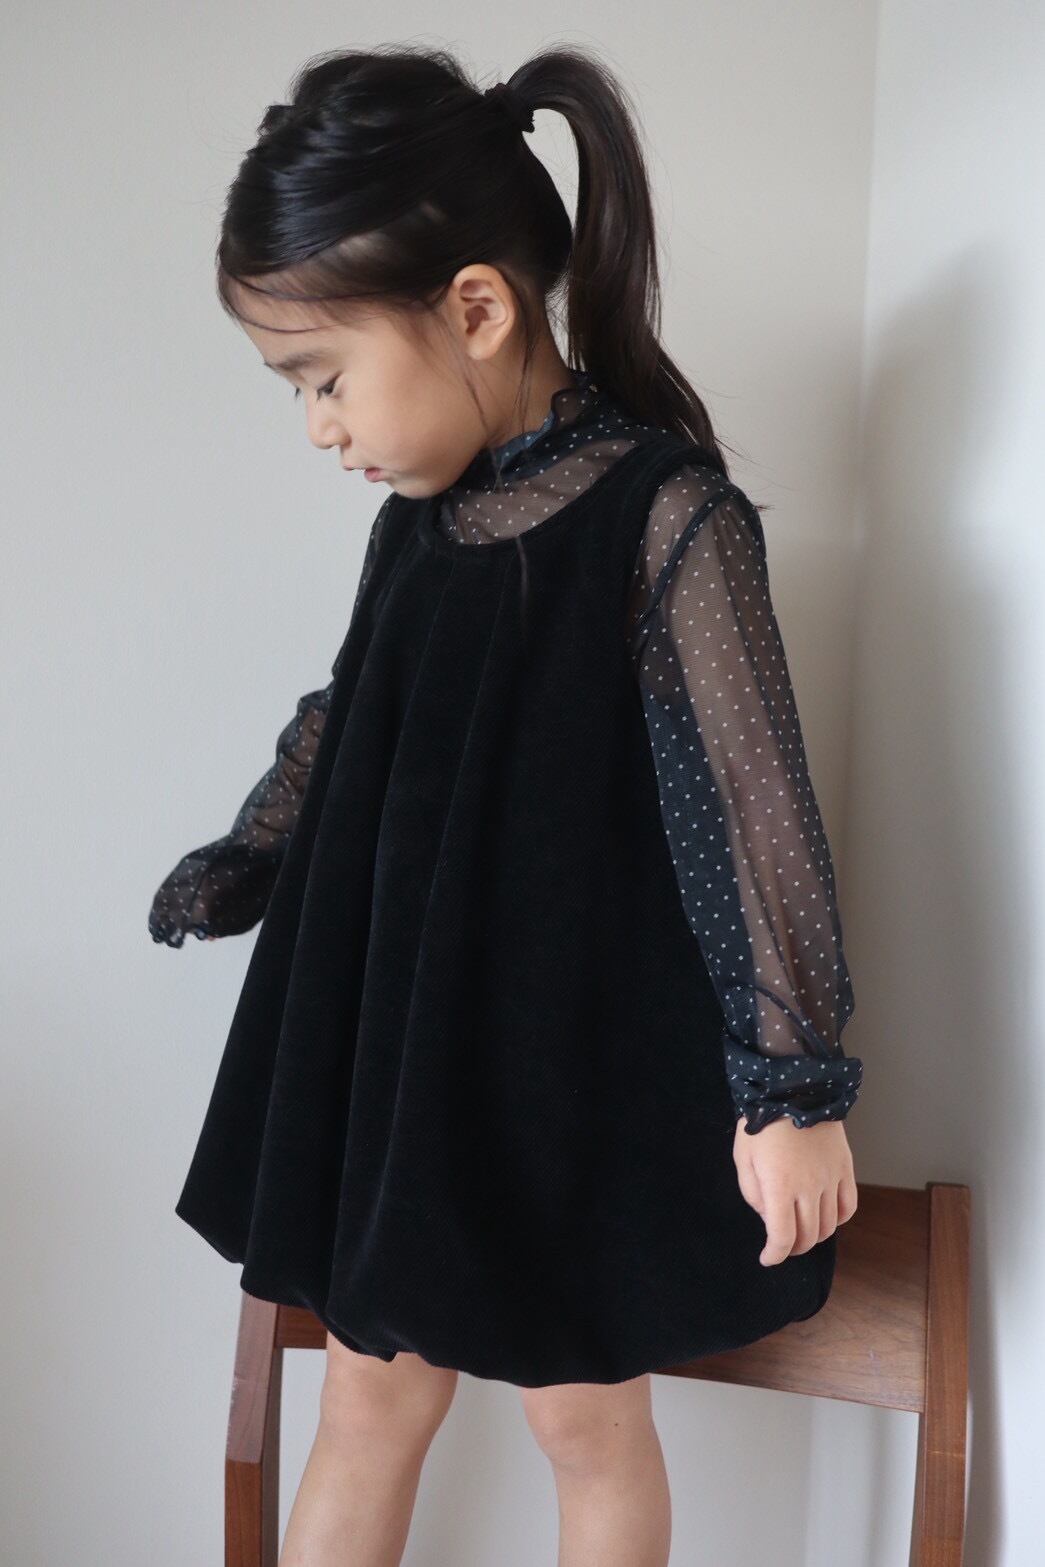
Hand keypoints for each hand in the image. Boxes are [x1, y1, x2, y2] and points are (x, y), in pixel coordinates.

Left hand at [732, 1116, 857, 1265]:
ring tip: (802, 1229)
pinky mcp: (845, 1168)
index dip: (775, 1255)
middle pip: (807, 1237)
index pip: (783, 1238)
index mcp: (779, 1187)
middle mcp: (808, 1188)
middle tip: (783, 1244)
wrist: (793, 1089)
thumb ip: (753, 1194)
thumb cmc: (761, 1124)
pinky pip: (848, 1206)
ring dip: (814, 1236)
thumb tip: (768, 1218)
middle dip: (792, 1248)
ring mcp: (830, 1179)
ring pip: (828, 1226)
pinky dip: (838, 1219)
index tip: (767, 1258)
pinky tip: (826, 1216)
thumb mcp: (743, 1159)